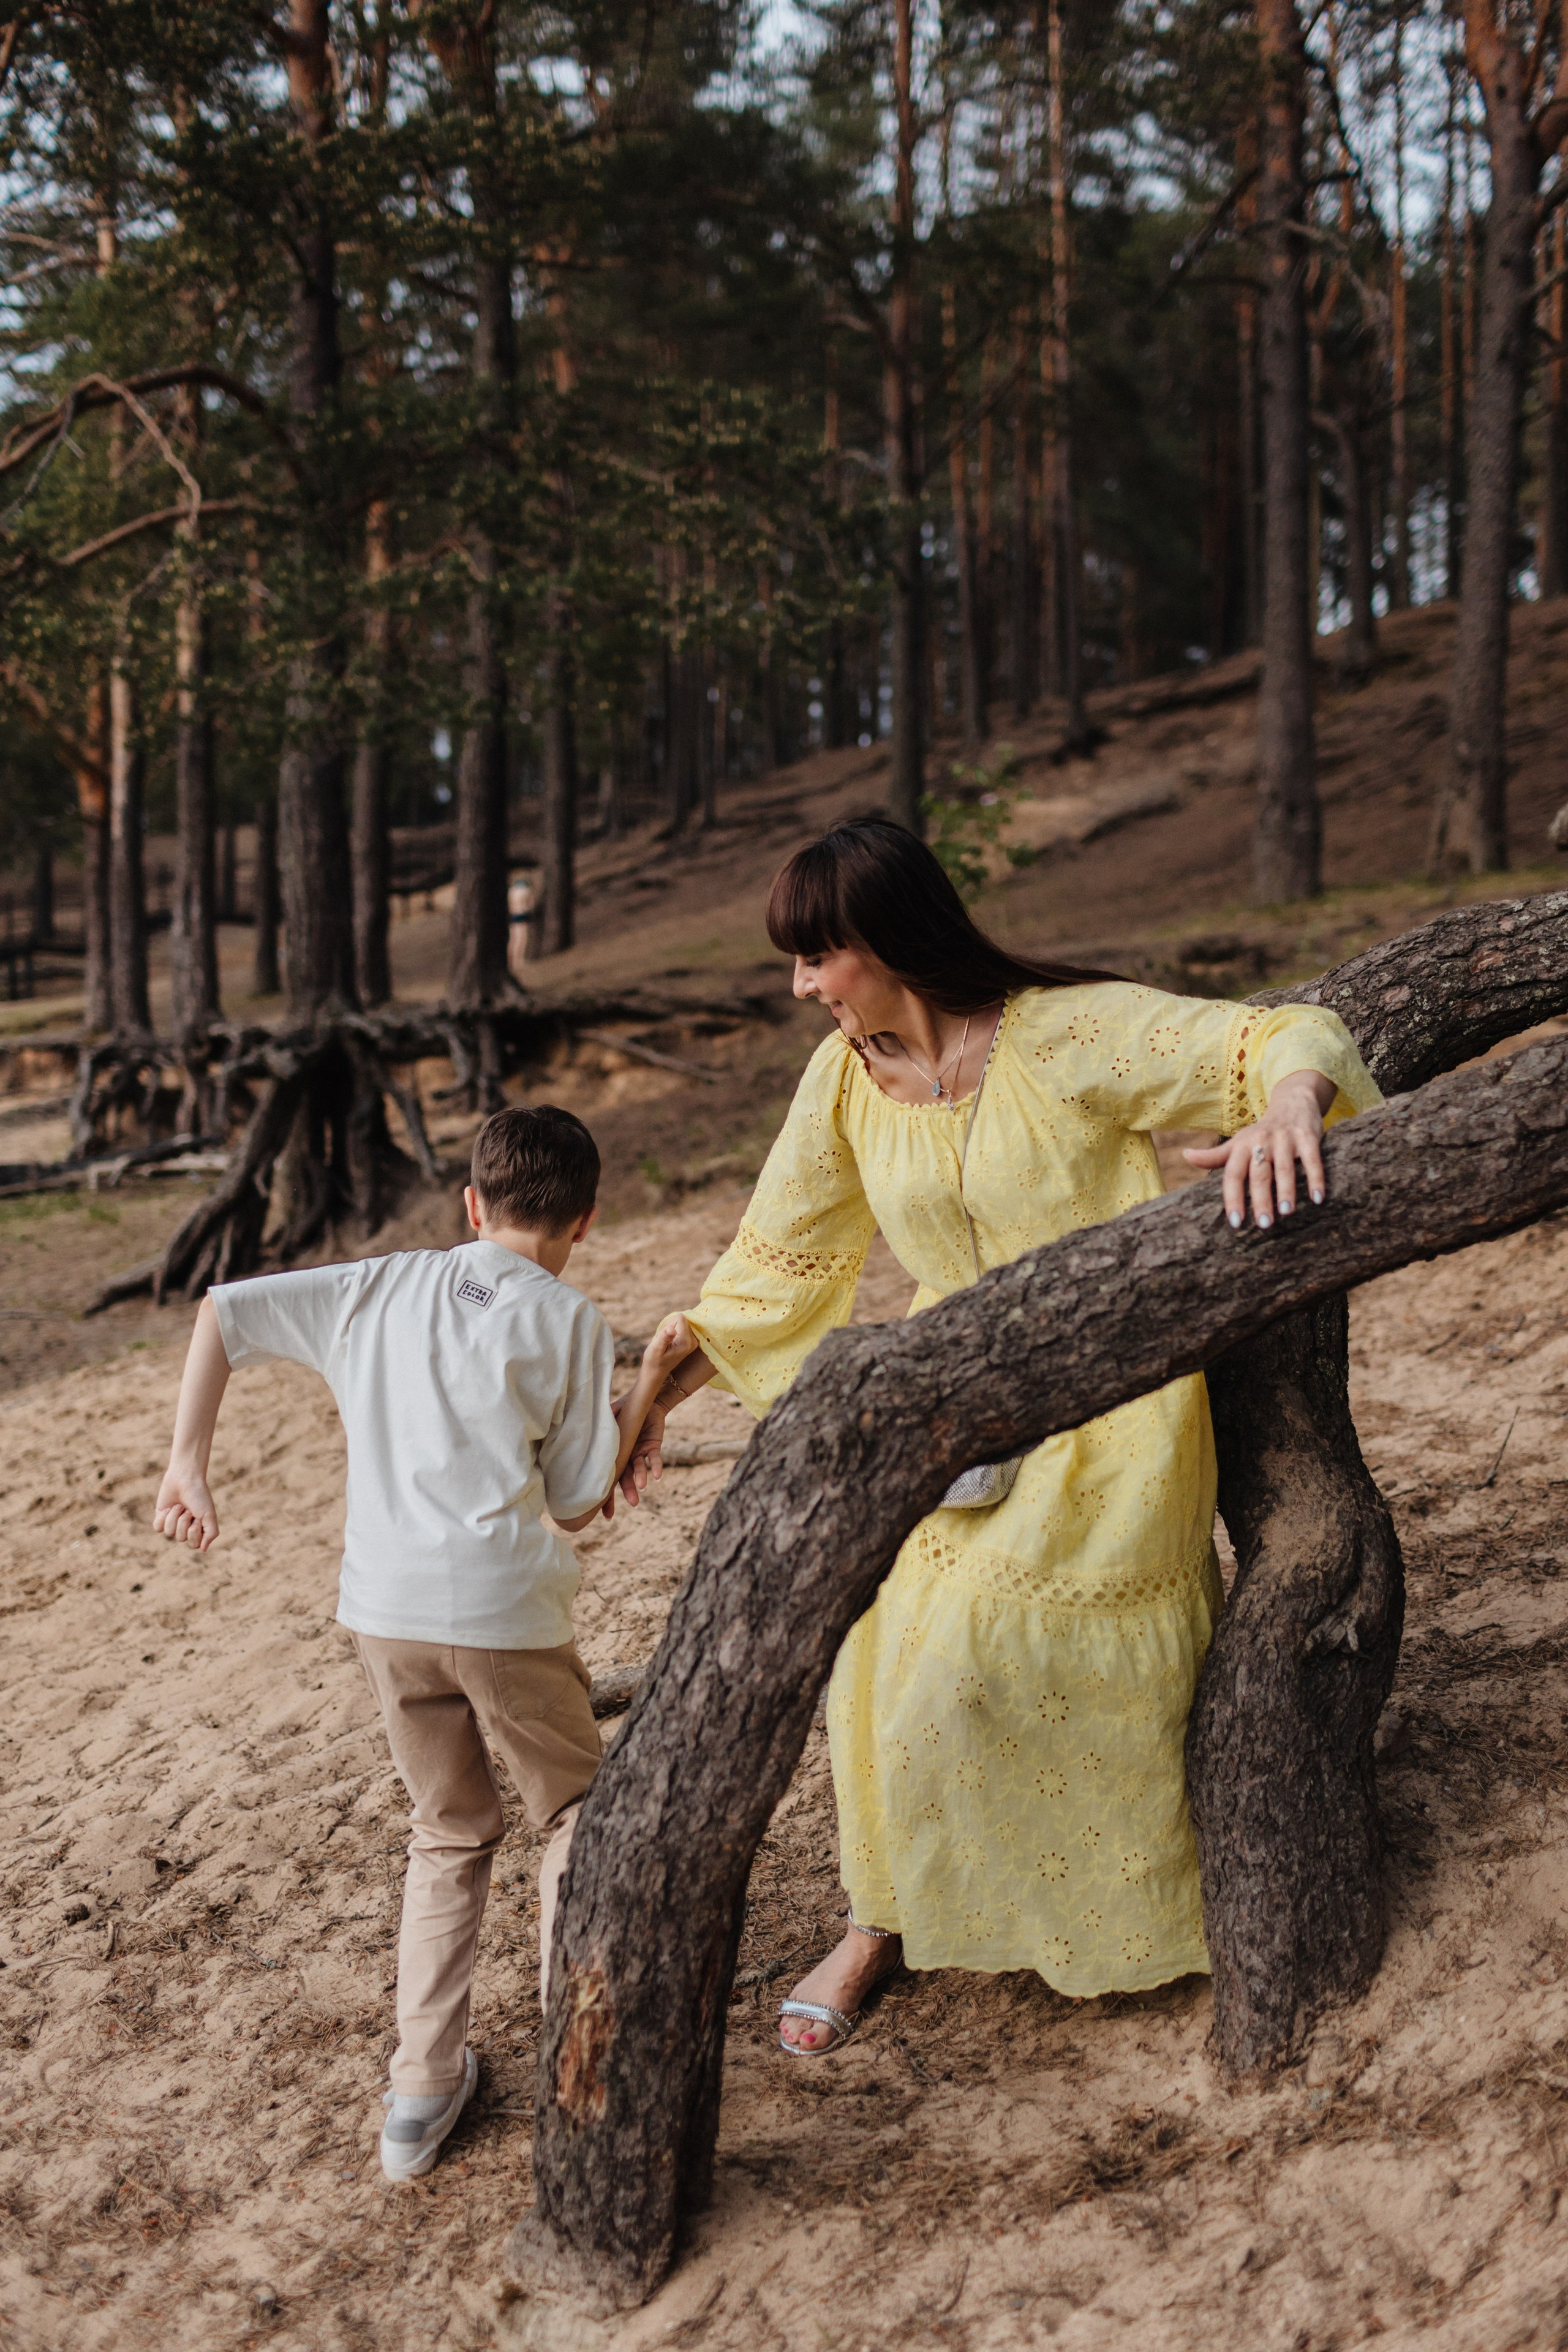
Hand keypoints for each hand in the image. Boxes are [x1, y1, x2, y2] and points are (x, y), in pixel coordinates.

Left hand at [152, 1462, 219, 1550]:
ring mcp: (172, 1523)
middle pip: (181, 1538)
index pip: (194, 1544)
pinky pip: (158, 1528)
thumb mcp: (209, 1515)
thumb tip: (203, 1549)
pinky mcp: (161, 1517)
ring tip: (179, 1505)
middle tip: (188, 1509)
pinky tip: (169, 1508)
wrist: (185, 1479)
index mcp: (198, 1529)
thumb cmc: (199, 1496)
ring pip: (169, 1533)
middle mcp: (185, 1528)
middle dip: (184, 1521)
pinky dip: (163, 1517)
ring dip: (174, 1517)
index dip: (194, 1532)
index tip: (198, 1518)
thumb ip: (211, 1534)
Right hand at [605, 1395, 666, 1515]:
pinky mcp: (653, 1446)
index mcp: (613, 1452)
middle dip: (627, 1491)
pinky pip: (654, 1459)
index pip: (607, 1474)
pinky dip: (656, 1467)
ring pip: (639, 1470)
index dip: (606, 1494)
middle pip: (624, 1477)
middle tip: (632, 1503)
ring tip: (642, 1487)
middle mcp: (626, 1456)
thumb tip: (598, 1415)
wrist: (647, 1399)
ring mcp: (639, 1453)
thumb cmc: (626, 1407)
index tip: (605, 1513)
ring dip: (640, 1478)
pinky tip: (657, 1476)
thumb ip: (606, 1416)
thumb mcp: (613, 1411)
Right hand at [644, 1313, 692, 1377]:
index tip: (664, 1336)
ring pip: (681, 1322)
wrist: (656, 1372)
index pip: (680, 1318)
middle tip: (664, 1341)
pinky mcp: (691, 1340)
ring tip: (666, 1343)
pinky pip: (682, 1326)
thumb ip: (664, 1337)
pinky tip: (670, 1343)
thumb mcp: (656, 1348)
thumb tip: (672, 1329)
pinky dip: (674, 1331)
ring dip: (671, 1329)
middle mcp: (694, 1341)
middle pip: (681, 1319)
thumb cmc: (654, 1361)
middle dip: (670, 1326)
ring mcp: (694, 1341)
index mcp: (686, 1342)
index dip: (668, 1324)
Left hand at [1182, 1070, 1335, 1229]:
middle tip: (1263, 1225)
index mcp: (1242, 1146)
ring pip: (1285, 1168)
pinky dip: (1316, 1179)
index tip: (1235, 1222)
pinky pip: (1312, 1160)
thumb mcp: (1238, 1143)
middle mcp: (1262, 1142)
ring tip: (1287, 1213)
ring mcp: (1285, 1139)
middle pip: (1259, 1174)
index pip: (1233, 1175)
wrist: (1292, 1102)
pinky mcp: (1308, 1138)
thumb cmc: (1261, 1133)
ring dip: (1286, 1190)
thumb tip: (1185, 1156)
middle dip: (1261, 1199)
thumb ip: (1214, 1155)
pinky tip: (1318, 1199)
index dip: (1233, 1198)